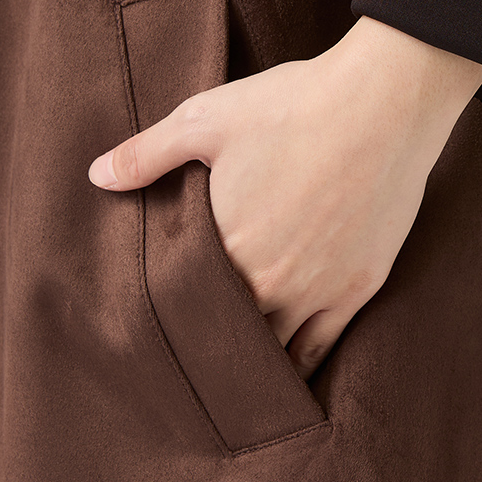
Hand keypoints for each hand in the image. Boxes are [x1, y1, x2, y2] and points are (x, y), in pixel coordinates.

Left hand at [87, 16, 481, 379]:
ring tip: (231, 377)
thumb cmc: (293, 104)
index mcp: (224, 246)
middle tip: (189, 361)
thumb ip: (146, 154)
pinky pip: (322, 346)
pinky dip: (301, 366)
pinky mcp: (358, 288)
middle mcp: (268, 282)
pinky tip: (287, 378)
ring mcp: (317, 290)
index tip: (154, 330)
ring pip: (273, 351)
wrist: (384, 104)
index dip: (169, 317)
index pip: (182, 305)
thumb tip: (96, 176)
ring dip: (252, 363)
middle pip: (226, 335)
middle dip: (207, 344)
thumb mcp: (205, 118)